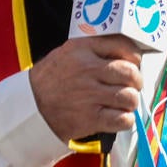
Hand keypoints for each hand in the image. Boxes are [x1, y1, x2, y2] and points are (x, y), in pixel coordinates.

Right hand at [28, 35, 144, 141]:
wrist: (30, 107)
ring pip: (130, 98)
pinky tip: (115, 117)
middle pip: (131, 73)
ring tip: (120, 103)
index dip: (135, 57)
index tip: (133, 64)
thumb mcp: (66, 53)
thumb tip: (126, 53)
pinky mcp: (91, 118)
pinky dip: (124, 120)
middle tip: (130, 86)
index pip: (123, 46)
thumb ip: (93, 49)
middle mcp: (87, 69)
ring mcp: (89, 95)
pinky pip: (123, 119)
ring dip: (129, 103)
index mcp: (81, 49)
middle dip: (136, 82)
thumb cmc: (50, 80)